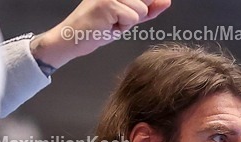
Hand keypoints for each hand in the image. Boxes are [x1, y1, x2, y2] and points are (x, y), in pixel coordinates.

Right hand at [32, 0, 172, 68]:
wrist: (73, 39)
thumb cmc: (97, 28)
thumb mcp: (127, 18)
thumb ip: (148, 9)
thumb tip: (166, 1)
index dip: (146, 5)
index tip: (124, 15)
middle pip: (146, 1)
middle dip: (135, 15)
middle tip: (115, 20)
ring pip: (141, 10)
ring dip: (128, 22)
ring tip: (110, 23)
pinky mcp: (108, 3)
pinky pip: (132, 18)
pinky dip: (122, 27)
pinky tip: (107, 25)